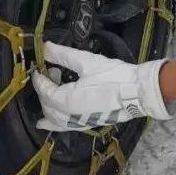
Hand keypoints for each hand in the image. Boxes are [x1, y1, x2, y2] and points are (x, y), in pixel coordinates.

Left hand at [31, 43, 170, 131]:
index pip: (44, 90)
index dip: (39, 78)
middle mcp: (69, 115)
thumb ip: (63, 55)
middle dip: (44, 89)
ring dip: (47, 105)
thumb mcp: (87, 62)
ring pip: (53, 118)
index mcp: (67, 100)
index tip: (39, 67)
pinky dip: (52, 123)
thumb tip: (45, 47)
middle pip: (47, 105)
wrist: (137, 93)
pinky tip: (46, 122)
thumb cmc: (113, 76)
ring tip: (50, 91)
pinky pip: (63, 127)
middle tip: (51, 72)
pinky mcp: (86, 124)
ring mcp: (78, 122)